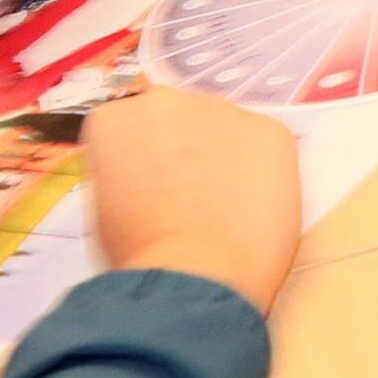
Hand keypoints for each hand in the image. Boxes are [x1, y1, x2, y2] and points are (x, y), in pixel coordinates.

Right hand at [76, 79, 301, 309]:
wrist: (196, 277)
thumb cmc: (142, 257)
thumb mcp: (106, 208)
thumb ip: (123, 171)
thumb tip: (145, 172)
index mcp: (116, 118)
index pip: (130, 124)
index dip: (145, 157)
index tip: (153, 182)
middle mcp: (165, 100)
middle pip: (177, 118)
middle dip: (184, 149)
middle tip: (192, 197)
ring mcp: (221, 110)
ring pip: (223, 128)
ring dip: (224, 155)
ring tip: (225, 207)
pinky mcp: (270, 129)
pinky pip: (265, 143)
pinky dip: (264, 170)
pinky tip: (252, 207)